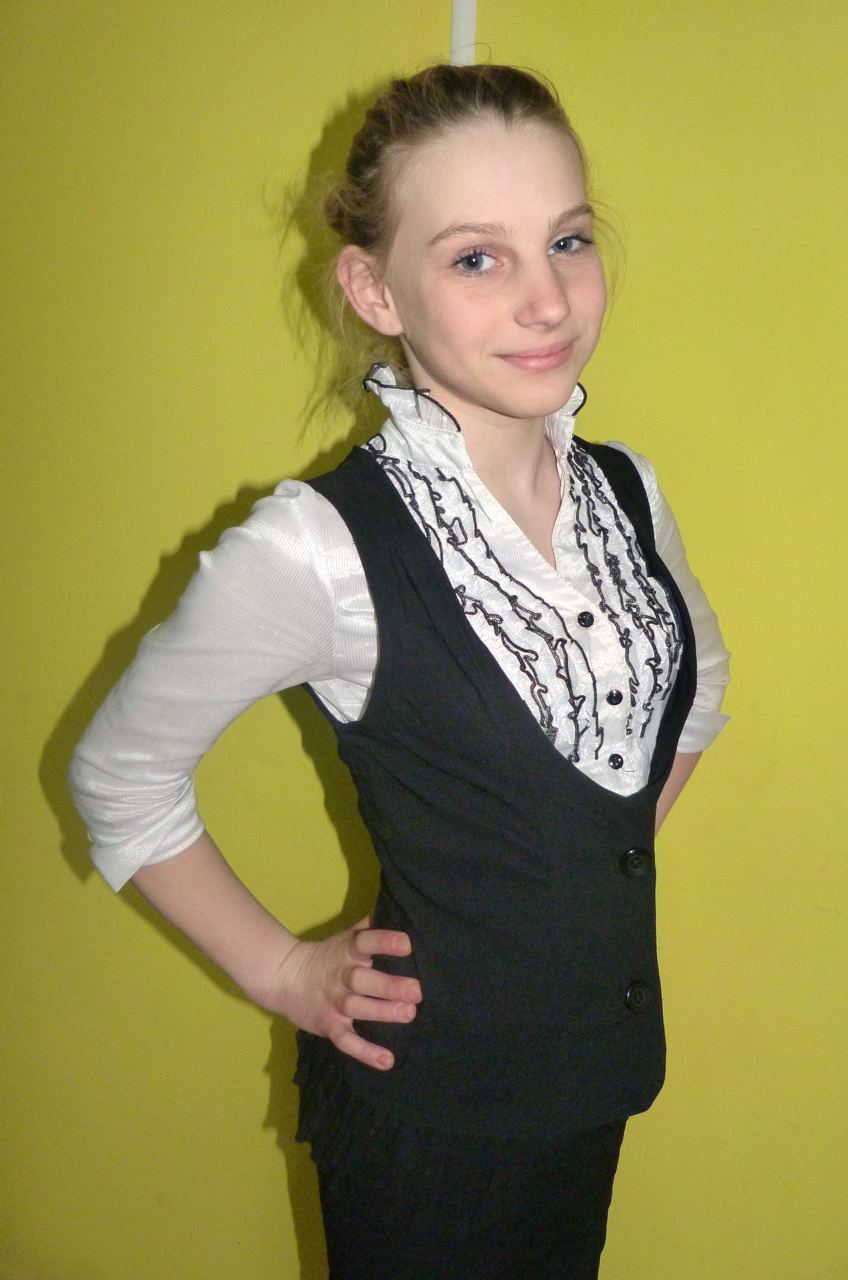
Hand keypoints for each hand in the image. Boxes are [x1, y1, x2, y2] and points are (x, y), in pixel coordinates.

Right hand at [270, 917, 421, 1070]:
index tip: (407, 944)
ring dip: (382, 1012)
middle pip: (363, 980)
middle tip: (416, 991)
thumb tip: (398, 906)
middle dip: (389, 985)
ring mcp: (333, 1003)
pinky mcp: (329, 1026)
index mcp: (347, 950)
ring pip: (357, 1008)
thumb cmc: (327, 956)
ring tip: (408, 1014)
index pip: (365, 942)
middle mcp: (340, 976)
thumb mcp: (346, 936)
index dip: (385, 942)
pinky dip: (365, 1052)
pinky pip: (346, 1041)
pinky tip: (386, 1061)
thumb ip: (371, 926)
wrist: (282, 977)